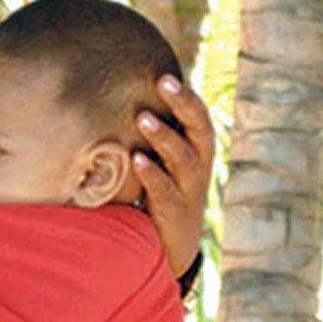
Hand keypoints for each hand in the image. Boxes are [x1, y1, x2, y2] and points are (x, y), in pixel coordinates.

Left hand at [132, 77, 214, 277]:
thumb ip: (154, 139)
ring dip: (164, 136)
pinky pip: (165, 191)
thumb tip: (122, 101)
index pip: (199, 118)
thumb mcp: (164, 164)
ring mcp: (189, 191)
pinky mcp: (175, 213)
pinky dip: (152, 174)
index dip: (187, 97)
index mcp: (199, 152)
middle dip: (184, 105)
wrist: (173, 246)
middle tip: (162, 82)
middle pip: (200, 131)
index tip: (165, 76)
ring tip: (142, 117)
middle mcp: (200, 167)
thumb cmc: (163, 193)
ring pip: (184, 159)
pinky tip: (136, 159)